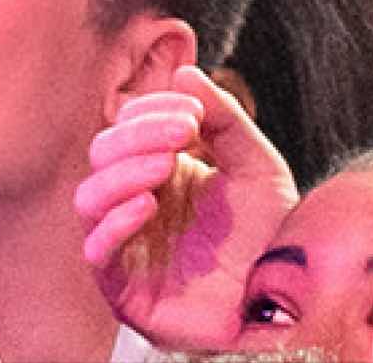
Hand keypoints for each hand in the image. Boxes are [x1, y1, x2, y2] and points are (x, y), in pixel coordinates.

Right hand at [74, 72, 293, 350]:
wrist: (284, 300)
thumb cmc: (269, 238)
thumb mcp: (256, 167)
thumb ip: (225, 120)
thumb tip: (185, 72)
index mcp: (159, 172)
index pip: (125, 127)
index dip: (150, 112)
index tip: (192, 112)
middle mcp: (135, 204)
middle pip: (101, 155)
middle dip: (137, 135)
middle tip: (182, 132)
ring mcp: (127, 246)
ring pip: (88, 198)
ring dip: (122, 174)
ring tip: (165, 166)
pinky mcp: (125, 291)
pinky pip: (97, 254)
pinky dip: (114, 224)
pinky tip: (147, 207)